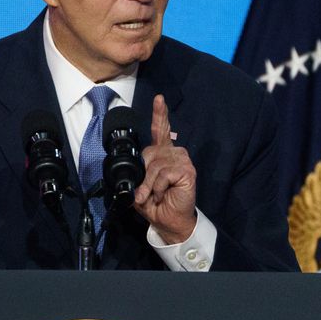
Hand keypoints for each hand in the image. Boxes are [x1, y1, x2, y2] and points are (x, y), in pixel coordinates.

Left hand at [134, 94, 196, 243]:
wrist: (169, 220)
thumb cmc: (156, 203)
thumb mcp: (140, 187)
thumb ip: (138, 174)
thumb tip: (132, 172)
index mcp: (163, 153)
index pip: (161, 130)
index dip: (160, 114)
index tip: (159, 99)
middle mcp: (175, 154)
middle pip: (150, 153)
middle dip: (143, 176)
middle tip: (144, 192)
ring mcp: (183, 161)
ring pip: (156, 165)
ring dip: (150, 185)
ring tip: (155, 195)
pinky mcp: (188, 171)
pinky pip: (163, 174)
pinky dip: (157, 187)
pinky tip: (163, 194)